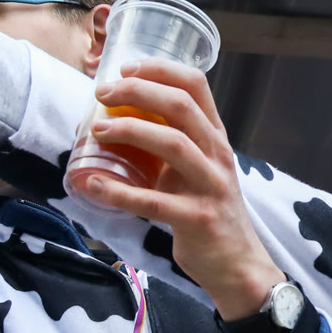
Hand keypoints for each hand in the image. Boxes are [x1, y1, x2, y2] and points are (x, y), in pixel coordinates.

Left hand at [73, 61, 288, 332]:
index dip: (160, 69)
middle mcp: (217, 155)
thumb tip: (120, 119)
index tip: (126, 68)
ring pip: (172, 143)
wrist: (237, 264)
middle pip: (181, 106)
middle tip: (103, 94)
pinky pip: (153, 202)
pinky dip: (119, 192)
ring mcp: (210, 186)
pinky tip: (94, 185)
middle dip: (137, 92)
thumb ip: (173, 143)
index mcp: (216, 137)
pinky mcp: (197, 219)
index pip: (196, 85)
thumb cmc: (208, 211)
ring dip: (130, 131)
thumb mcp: (199, 169)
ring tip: (97, 131)